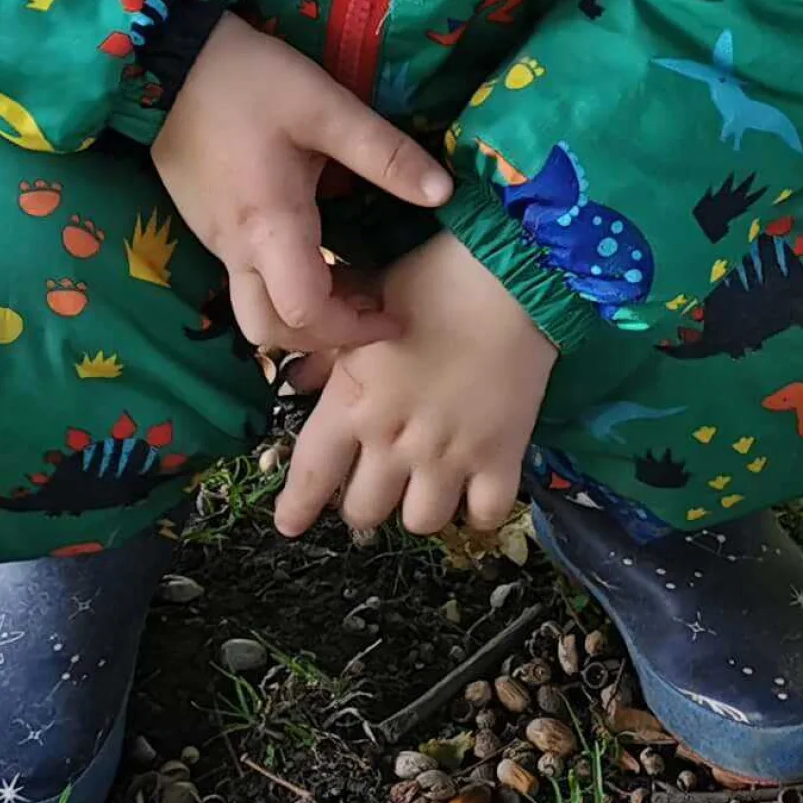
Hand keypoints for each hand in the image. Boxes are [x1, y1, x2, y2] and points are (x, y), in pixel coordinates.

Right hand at [153, 18, 452, 357]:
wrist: (165, 60)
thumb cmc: (248, 81)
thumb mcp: (326, 107)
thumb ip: (385, 153)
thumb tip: (444, 193)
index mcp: (270, 226)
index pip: (306, 315)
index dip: (354, 328)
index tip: (392, 315)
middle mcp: (236, 248)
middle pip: (273, 330)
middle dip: (326, 334)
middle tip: (372, 309)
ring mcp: (214, 241)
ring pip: (254, 309)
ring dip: (303, 313)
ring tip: (350, 282)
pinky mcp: (205, 226)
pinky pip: (244, 279)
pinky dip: (283, 285)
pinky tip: (315, 251)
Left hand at [276, 231, 558, 537]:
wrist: (511, 278)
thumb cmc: (431, 279)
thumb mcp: (364, 309)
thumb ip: (328, 353)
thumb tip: (298, 383)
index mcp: (354, 403)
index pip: (312, 475)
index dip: (297, 508)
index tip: (291, 525)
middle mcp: (395, 442)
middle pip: (364, 512)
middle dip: (363, 503)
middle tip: (377, 483)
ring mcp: (450, 456)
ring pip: (421, 522)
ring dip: (418, 508)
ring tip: (425, 487)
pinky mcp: (501, 457)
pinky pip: (485, 516)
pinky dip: (478, 511)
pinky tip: (474, 491)